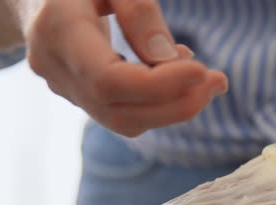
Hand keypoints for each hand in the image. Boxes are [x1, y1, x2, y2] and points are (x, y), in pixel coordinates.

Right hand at [24, 0, 227, 136]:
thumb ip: (138, 13)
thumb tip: (173, 60)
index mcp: (57, 30)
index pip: (108, 81)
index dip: (159, 85)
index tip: (202, 71)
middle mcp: (56, 68)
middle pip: (119, 113)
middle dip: (176, 105)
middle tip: (218, 82)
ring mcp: (65, 86)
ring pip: (123, 120)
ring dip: (174, 107)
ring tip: (209, 80)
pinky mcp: (81, 94)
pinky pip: (123, 110)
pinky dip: (159, 101)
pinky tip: (182, 75)